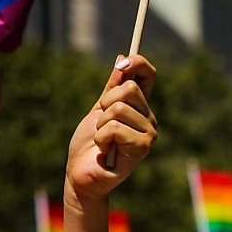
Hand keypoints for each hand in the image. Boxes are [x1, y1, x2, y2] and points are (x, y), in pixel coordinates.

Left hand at [67, 55, 157, 200]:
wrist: (81, 173)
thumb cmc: (89, 145)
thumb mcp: (98, 110)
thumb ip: (111, 88)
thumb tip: (122, 58)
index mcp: (140, 107)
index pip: (149, 75)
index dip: (137, 63)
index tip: (120, 65)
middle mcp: (149, 119)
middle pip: (129, 88)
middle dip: (105, 104)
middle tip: (102, 124)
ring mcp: (149, 134)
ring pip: (119, 108)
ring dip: (101, 125)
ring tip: (103, 140)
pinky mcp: (142, 148)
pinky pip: (115, 127)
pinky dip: (102, 138)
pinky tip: (105, 151)